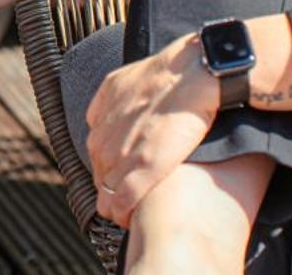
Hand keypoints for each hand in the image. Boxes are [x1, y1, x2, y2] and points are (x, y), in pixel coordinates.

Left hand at [84, 32, 218, 228]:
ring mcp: (121, 152)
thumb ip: (115, 98)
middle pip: (99, 171)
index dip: (110, 165)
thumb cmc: (172, 73)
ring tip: (127, 213)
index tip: (122, 175)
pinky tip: (128, 218)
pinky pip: (121, 200)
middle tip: (128, 196)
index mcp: (101, 113)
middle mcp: (104, 134)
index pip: (96, 150)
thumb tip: (112, 111)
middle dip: (110, 184)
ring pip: (106, 188)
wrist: (194, 74)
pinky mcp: (142, 168)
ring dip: (114, 202)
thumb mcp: (128, 78)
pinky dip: (122, 211)